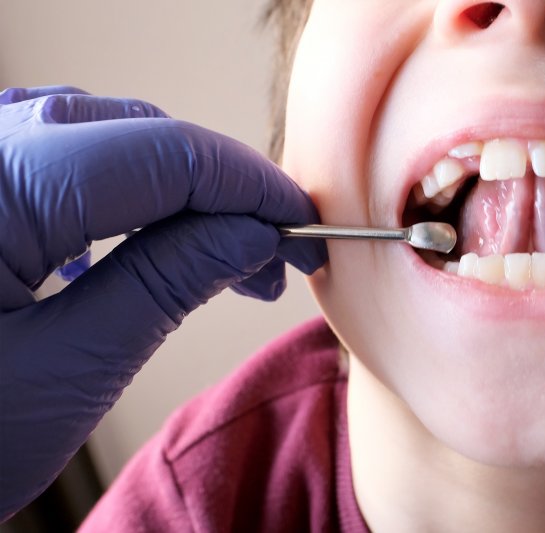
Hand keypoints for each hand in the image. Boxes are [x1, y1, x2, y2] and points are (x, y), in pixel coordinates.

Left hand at [0, 86, 326, 518]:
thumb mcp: (67, 369)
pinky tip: (139, 239)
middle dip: (221, 192)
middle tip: (270, 256)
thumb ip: (168, 283)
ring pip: (104, 138)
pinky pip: (61, 155)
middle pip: (138, 135)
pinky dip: (123, 190)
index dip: (249, 185)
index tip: (301, 225)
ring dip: (177, 191)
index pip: (165, 153)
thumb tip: (254, 233)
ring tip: (218, 258)